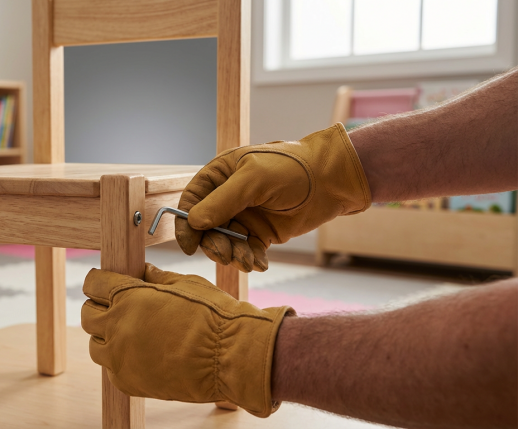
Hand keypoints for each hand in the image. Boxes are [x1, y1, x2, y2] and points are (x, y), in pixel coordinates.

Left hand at [81, 263, 292, 416]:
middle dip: (98, 308)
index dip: (98, 282)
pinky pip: (111, 370)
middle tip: (116, 308)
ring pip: (95, 346)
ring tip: (130, 334)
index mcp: (128, 296)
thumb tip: (144, 271)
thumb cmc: (213, 315)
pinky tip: (140, 356)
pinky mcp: (129, 382)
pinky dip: (120, 362)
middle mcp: (117, 326)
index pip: (93, 283)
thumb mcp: (186, 284)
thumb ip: (157, 278)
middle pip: (87, 315)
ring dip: (107, 337)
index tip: (104, 284)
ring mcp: (120, 358)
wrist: (232, 357)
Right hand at [176, 123, 370, 271]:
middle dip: (214, 244)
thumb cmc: (292, 168)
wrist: (332, 181)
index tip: (188, 245)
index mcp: (220, 175)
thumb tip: (193, 222)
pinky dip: (250, 259)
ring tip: (248, 260)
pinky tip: (260, 263)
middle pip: (206, 228)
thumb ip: (222, 201)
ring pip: (225, 242)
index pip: (191, 201)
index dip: (186, 224)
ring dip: (233, 255)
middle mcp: (228, 197)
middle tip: (225, 255)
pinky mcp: (261, 233)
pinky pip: (246, 251)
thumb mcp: (253, 180)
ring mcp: (244, 216)